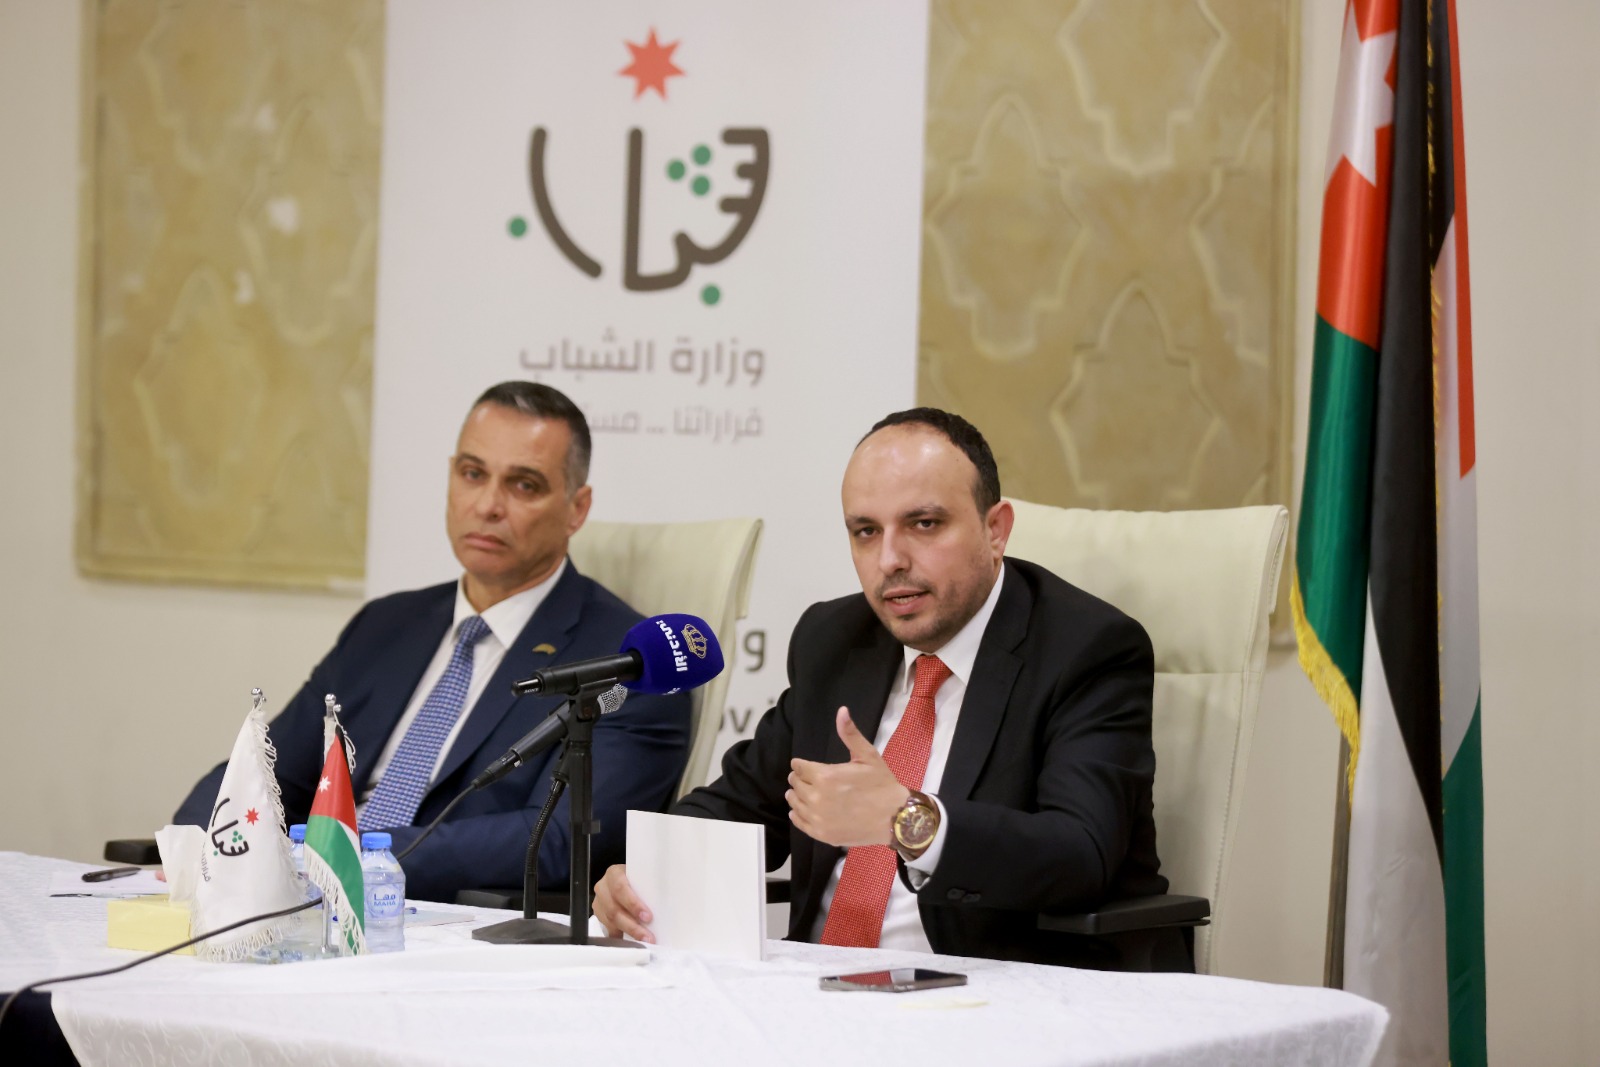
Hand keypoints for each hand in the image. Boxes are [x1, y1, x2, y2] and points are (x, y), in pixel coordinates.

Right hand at [593, 864, 654, 942]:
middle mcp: (603, 888)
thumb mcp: (641, 876)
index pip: (620, 889)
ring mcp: (599, 903)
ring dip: (628, 933)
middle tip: (648, 937)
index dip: (633, 904)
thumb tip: (665, 905)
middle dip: (632, 926)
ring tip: (644, 941)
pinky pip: (608, 929)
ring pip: (610, 922)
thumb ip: (647, 886)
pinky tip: (632, 943)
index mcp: (614, 874)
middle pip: (614, 910)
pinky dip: (621, 937)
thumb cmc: (638, 877)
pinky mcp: (599, 916)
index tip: (648, 917)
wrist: (625, 878)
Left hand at [786, 706, 907, 847]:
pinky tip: (804, 810)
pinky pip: (799, 822)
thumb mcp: (868, 755)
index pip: (798, 767)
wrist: (895, 817)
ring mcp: (818, 818)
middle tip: (809, 778)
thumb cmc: (882, 784)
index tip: (806, 766)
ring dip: (797, 795)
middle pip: (794, 784)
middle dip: (800, 778)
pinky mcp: (821, 834)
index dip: (801, 764)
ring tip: (807, 792)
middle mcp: (816, 797)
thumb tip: (842, 710)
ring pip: (794, 802)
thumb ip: (850, 734)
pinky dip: (798, 814)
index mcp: (825, 776)